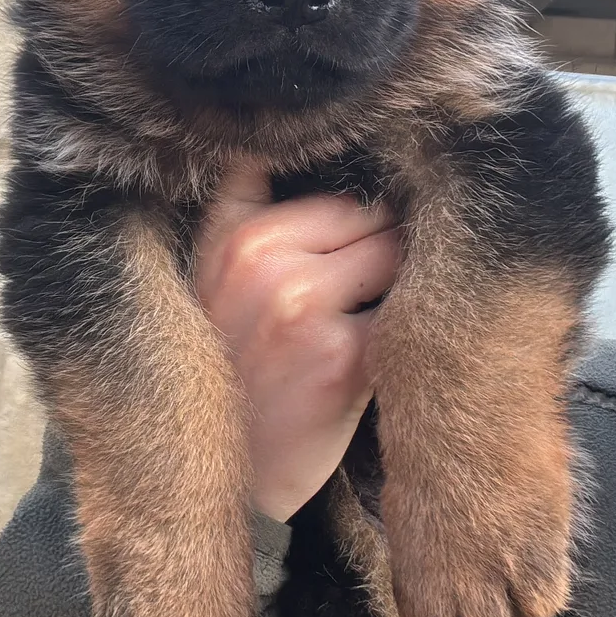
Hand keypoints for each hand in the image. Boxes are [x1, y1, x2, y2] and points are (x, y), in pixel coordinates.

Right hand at [194, 161, 400, 522]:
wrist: (226, 476)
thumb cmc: (228, 370)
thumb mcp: (211, 277)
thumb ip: (242, 206)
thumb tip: (273, 140)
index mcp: (235, 236)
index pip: (339, 196)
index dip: (361, 225)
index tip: (362, 252)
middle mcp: (265, 263)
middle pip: (374, 222)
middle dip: (384, 254)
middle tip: (369, 297)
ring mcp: (307, 308)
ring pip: (397, 261)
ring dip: (399, 291)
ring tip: (370, 326)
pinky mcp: (346, 360)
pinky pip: (405, 319)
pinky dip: (405, 337)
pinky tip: (378, 363)